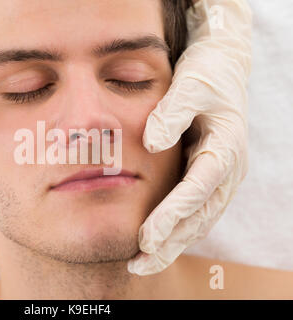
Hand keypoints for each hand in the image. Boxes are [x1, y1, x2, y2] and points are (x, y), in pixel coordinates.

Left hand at [128, 0, 251, 274]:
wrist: (220, 73)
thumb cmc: (204, 77)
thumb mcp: (190, 85)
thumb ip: (173, 111)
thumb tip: (151, 143)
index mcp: (225, 147)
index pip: (198, 189)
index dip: (173, 214)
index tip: (146, 237)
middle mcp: (227, 169)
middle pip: (200, 216)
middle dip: (170, 243)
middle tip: (139, 264)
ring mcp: (219, 178)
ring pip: (198, 221)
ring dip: (171, 245)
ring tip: (141, 264)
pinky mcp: (208, 179)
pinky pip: (193, 212)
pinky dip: (174, 231)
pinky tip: (153, 243)